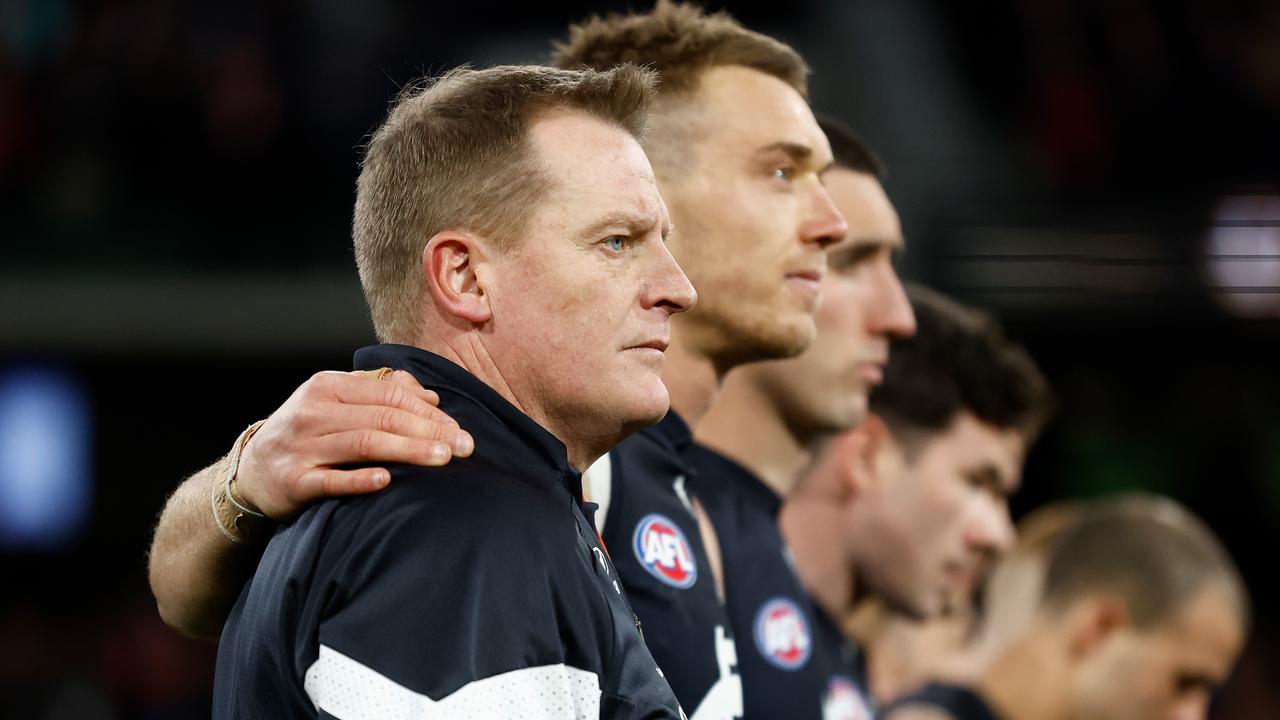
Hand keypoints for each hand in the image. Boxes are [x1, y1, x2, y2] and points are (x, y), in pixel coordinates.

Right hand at [233, 369, 472, 519]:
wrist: (251, 472)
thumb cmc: (307, 434)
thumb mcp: (336, 403)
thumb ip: (380, 394)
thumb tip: (431, 398)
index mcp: (328, 387)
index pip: (389, 394)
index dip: (428, 411)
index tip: (459, 429)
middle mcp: (313, 412)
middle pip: (382, 418)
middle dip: (429, 432)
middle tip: (464, 447)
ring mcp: (302, 446)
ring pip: (364, 444)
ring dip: (408, 451)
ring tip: (442, 459)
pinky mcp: (294, 481)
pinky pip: (331, 480)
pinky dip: (360, 480)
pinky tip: (387, 481)